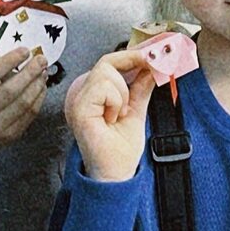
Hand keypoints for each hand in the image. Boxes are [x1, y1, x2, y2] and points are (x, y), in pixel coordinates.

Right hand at [0, 44, 48, 170]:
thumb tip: (21, 55)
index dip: (11, 60)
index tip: (25, 50)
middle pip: (11, 90)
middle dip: (31, 72)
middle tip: (42, 59)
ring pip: (24, 103)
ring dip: (38, 85)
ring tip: (43, 72)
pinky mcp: (10, 136)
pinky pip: (30, 115)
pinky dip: (39, 98)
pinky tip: (41, 87)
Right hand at [65, 50, 156, 182]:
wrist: (115, 175)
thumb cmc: (120, 151)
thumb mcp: (136, 111)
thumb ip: (140, 88)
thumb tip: (150, 68)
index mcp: (92, 95)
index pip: (109, 63)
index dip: (132, 56)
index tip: (152, 55)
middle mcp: (80, 95)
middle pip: (108, 61)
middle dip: (133, 65)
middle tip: (149, 72)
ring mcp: (76, 100)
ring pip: (106, 71)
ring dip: (122, 93)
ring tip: (118, 115)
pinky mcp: (78, 107)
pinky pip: (103, 86)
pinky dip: (115, 101)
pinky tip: (111, 119)